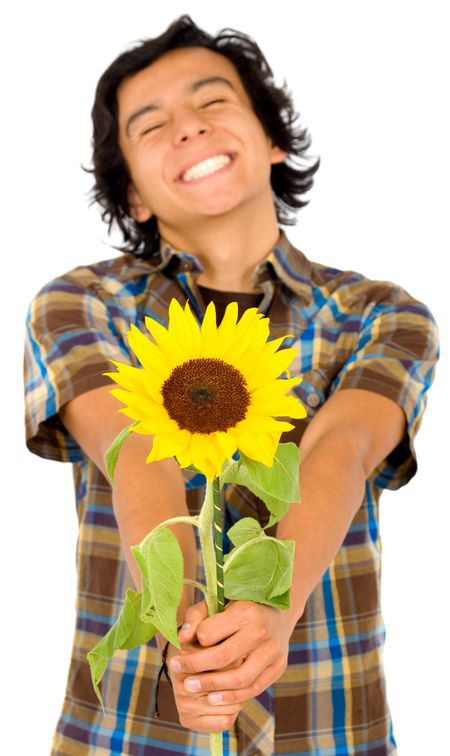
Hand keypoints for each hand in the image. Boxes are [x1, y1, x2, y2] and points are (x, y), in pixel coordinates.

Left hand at [167, 599, 295, 731]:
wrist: (279, 613)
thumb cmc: (241, 607)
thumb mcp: (219, 601)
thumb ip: (197, 616)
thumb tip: (182, 638)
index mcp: (244, 612)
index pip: (210, 633)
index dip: (195, 641)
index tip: (183, 646)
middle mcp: (260, 631)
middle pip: (222, 657)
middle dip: (196, 668)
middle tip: (177, 673)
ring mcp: (272, 651)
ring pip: (239, 678)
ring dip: (212, 686)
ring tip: (191, 688)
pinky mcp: (278, 667)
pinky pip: (254, 688)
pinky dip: (232, 697)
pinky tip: (214, 698)